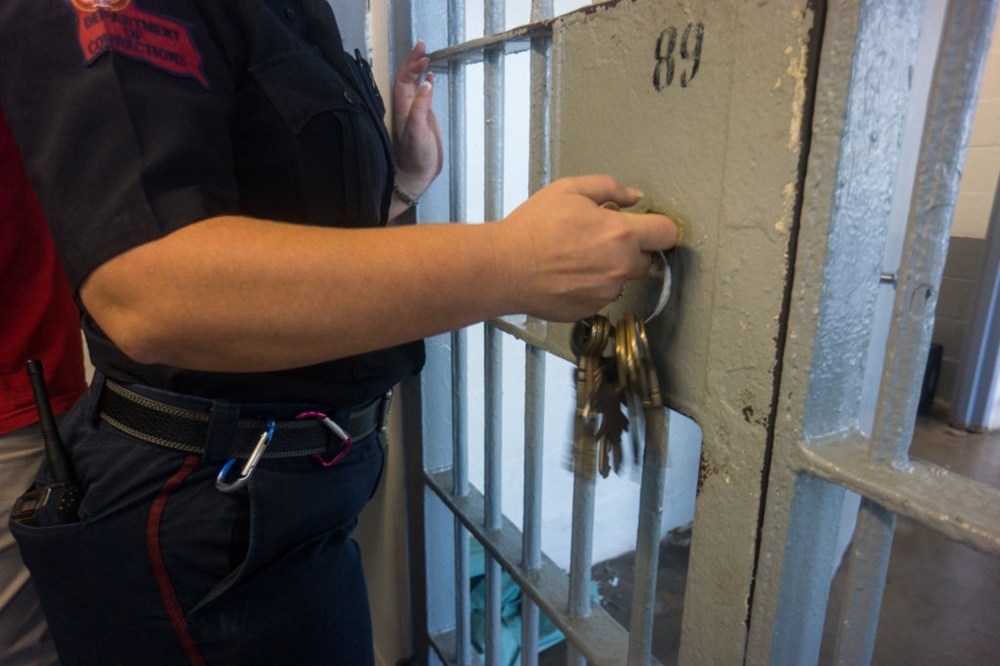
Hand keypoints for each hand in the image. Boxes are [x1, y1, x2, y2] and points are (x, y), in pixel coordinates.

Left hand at [393, 42, 442, 198]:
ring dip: (418, 70)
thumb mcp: (418, 131)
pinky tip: (430, 78)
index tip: (423, 57)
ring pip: (413, 85)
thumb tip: (426, 84)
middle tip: (422, 46)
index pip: (404, 80)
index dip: (412, 67)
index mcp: (402, 108)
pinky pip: (422, 96)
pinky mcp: (422, 118)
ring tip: (425, 55)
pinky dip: (426, 84)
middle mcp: (406, 107)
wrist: (417, 174)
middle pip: (407, 78)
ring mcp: (414, 112)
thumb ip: (421, 107)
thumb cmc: (415, 156)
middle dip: (413, 61)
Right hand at [491, 176, 678, 321]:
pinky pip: (601, 296)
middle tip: (598, 240)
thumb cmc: (532, 229)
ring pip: (621, 279)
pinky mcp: (591, 309)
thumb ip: (609, 188)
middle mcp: (620, 267)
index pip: (667, 233)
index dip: (660, 228)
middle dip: (629, 249)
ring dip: (608, 270)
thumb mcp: (569, 190)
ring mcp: (606, 292)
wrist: (504, 268)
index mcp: (621, 234)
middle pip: (646, 260)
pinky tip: (567, 275)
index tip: (651, 227)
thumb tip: (634, 196)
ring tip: (575, 258)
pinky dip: (590, 287)